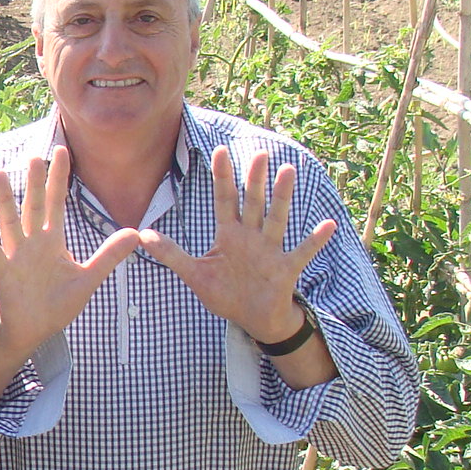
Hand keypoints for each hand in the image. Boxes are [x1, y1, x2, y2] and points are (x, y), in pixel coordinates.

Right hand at [0, 147, 140, 361]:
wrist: (32, 331)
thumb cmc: (56, 304)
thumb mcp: (88, 278)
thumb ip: (109, 255)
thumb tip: (136, 233)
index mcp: (52, 241)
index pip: (57, 203)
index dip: (59, 178)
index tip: (63, 151)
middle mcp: (32, 243)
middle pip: (34, 206)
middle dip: (35, 182)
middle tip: (35, 155)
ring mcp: (16, 256)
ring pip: (10, 223)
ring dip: (5, 200)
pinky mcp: (3, 274)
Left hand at [137, 147, 336, 342]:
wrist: (253, 318)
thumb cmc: (226, 293)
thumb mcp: (195, 274)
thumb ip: (171, 254)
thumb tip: (143, 236)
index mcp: (229, 235)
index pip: (224, 200)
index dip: (222, 177)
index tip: (219, 150)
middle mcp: (251, 237)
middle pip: (253, 204)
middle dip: (254, 180)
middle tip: (259, 153)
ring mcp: (270, 251)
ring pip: (276, 219)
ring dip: (282, 197)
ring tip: (288, 171)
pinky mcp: (285, 269)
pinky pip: (302, 252)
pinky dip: (315, 240)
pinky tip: (327, 225)